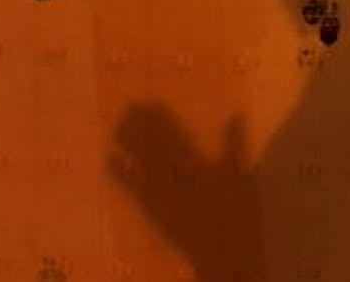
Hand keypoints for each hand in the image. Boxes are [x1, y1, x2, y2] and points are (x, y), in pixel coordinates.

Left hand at [111, 104, 263, 280]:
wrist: (222, 249)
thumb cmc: (236, 211)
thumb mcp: (241, 174)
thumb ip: (235, 144)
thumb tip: (235, 115)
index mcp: (195, 161)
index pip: (174, 134)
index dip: (160, 118)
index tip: (149, 101)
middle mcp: (173, 172)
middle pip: (153, 144)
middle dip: (141, 125)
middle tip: (128, 105)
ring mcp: (159, 191)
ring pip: (140, 161)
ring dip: (128, 142)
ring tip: (117, 124)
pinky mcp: (151, 208)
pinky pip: (132, 188)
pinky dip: (120, 173)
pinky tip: (108, 159)